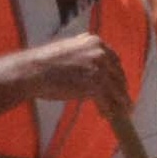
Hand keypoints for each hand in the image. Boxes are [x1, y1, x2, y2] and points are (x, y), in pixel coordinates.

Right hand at [8, 29, 128, 108]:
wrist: (32, 71)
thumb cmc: (43, 63)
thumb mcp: (67, 49)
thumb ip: (81, 52)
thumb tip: (88, 62)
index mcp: (94, 42)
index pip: (114, 59)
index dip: (117, 73)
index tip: (118, 83)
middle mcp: (100, 52)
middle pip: (118, 74)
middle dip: (121, 89)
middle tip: (124, 100)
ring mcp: (99, 69)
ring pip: (117, 89)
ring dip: (121, 102)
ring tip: (123, 112)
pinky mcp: (95, 85)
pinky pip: (108, 101)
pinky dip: (109, 110)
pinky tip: (107, 116)